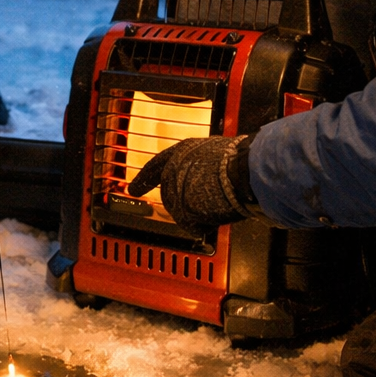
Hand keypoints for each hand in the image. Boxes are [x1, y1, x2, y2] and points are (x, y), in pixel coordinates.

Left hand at [126, 135, 254, 231]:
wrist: (242, 172)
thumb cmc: (237, 161)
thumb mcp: (216, 153)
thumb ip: (204, 164)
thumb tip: (210, 173)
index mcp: (181, 151)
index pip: (155, 166)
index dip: (145, 178)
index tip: (133, 189)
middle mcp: (174, 169)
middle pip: (171, 193)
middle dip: (186, 201)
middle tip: (206, 202)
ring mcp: (176, 190)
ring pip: (182, 210)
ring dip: (199, 212)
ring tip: (219, 203)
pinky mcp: (182, 211)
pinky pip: (191, 225)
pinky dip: (204, 224)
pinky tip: (216, 216)